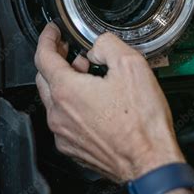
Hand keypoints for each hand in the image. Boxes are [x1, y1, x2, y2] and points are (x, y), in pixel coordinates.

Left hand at [34, 23, 184, 182]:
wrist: (149, 161)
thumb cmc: (142, 121)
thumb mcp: (131, 65)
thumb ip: (108, 45)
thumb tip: (98, 47)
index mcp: (68, 91)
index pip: (44, 57)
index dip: (47, 39)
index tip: (52, 32)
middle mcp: (60, 114)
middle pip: (44, 78)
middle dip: (56, 59)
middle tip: (70, 50)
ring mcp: (65, 134)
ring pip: (54, 100)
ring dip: (65, 82)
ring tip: (88, 74)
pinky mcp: (74, 148)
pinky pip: (64, 120)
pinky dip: (72, 104)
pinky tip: (94, 101)